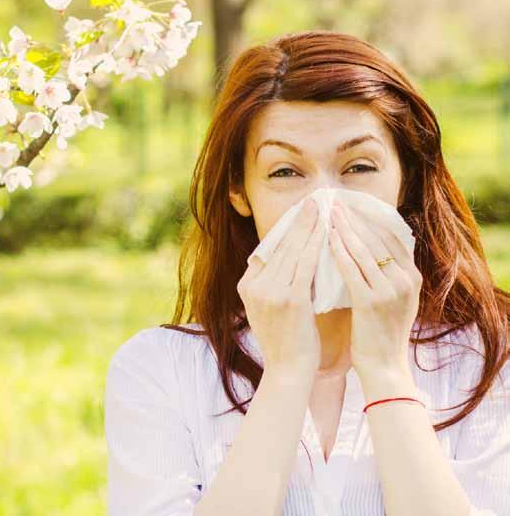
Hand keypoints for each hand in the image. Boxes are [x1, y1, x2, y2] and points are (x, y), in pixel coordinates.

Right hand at [237, 197, 325, 374]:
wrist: (288, 371)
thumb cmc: (287, 340)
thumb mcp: (269, 308)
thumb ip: (274, 283)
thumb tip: (290, 258)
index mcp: (246, 286)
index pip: (268, 250)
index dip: (287, 230)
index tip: (301, 213)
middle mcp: (254, 286)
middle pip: (280, 246)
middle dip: (298, 222)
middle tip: (313, 201)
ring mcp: (269, 292)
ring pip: (293, 251)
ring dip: (309, 227)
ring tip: (322, 208)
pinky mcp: (288, 299)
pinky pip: (305, 265)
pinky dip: (316, 246)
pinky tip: (327, 232)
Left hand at [327, 199, 421, 374]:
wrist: (384, 367)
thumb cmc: (382, 332)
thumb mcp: (395, 298)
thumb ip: (389, 273)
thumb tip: (370, 244)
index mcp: (413, 277)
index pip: (392, 236)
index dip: (371, 218)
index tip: (353, 203)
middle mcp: (406, 281)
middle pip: (377, 239)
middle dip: (355, 218)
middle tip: (336, 201)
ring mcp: (390, 291)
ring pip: (363, 250)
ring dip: (344, 229)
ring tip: (328, 213)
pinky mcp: (371, 303)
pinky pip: (350, 270)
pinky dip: (337, 252)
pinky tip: (325, 239)